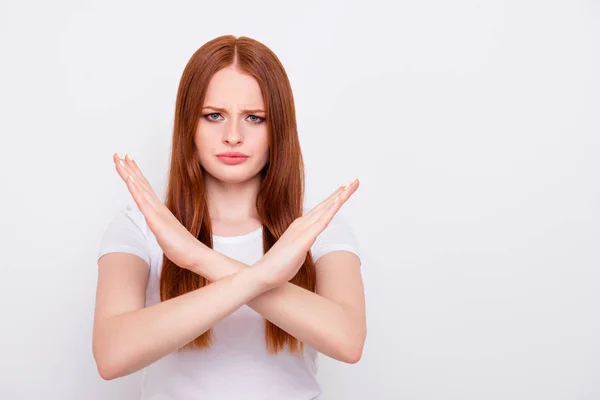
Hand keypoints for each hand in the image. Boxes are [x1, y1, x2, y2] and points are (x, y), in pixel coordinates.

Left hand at [112, 153, 203, 271]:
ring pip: (141, 189)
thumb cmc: (181, 246)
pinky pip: (144, 203)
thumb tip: (156, 223)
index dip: (135, 173)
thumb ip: (160, 225)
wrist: (194, 254)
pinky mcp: (157, 221)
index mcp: (159, 209)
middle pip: (140, 183)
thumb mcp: (166, 233)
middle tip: (118, 154)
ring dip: (130, 173)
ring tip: (120, 160)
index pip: (144, 187)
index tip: (127, 160)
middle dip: (128, 168)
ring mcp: (157, 213)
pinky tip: (130, 180)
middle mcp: (158, 207)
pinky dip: (136, 190)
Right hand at [253, 178, 359, 288]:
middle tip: (354, 180)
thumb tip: (305, 244)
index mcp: (301, 226)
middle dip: (341, 192)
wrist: (264, 273)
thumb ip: (303, 244)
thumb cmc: (279, 265)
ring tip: (352, 184)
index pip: (322, 210)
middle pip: (326, 204)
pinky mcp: (305, 239)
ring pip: (326, 209)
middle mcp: (302, 224)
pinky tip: (339, 200)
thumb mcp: (297, 252)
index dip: (334, 199)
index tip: (345, 189)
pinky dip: (331, 209)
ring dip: (340, 196)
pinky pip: (322, 222)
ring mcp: (303, 229)